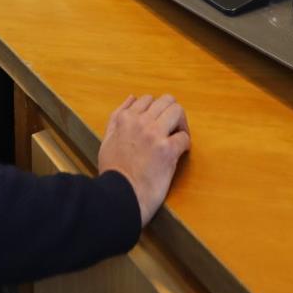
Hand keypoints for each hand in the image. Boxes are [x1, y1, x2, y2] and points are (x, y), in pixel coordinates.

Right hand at [97, 94, 190, 226]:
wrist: (120, 195)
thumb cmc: (113, 171)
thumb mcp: (108, 138)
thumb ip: (117, 117)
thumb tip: (132, 98)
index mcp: (124, 118)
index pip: (147, 99)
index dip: (155, 111)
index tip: (158, 123)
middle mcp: (140, 122)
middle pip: (166, 100)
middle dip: (171, 112)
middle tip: (172, 128)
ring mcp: (154, 134)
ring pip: (177, 111)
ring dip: (181, 123)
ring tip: (177, 137)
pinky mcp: (167, 150)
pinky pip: (184, 137)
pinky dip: (185, 144)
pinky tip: (180, 152)